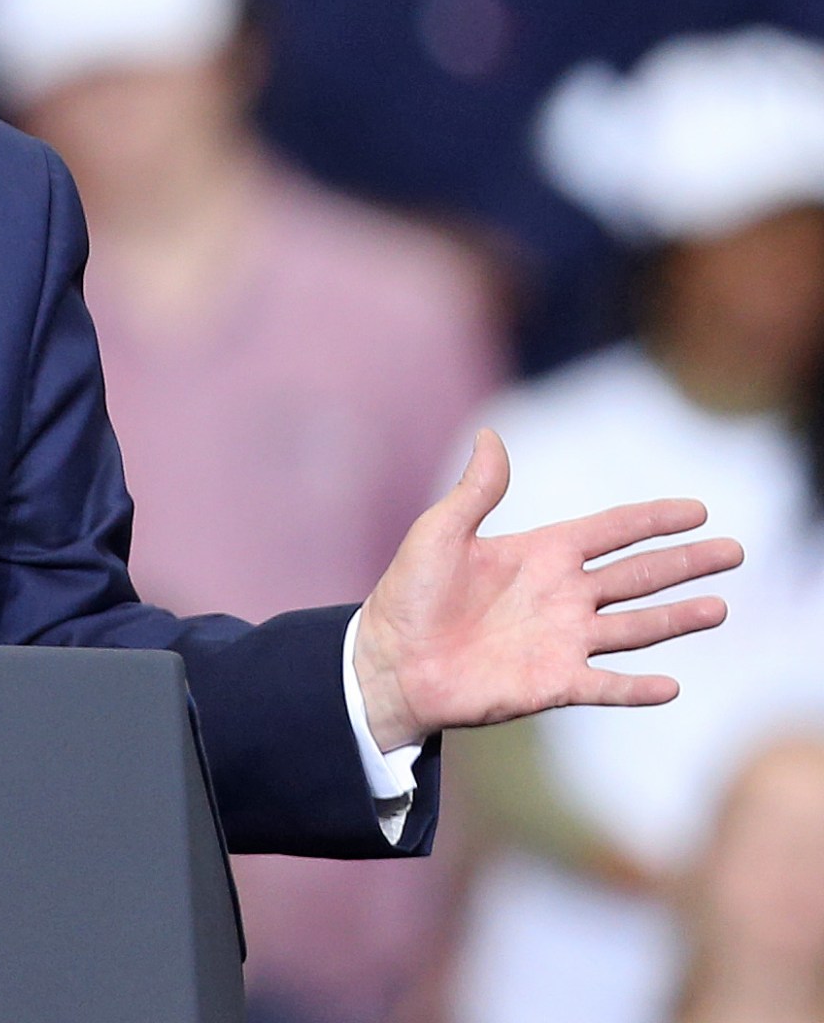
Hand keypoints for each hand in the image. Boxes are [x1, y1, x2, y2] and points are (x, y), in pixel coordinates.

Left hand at [353, 429, 742, 751]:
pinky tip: (670, 686)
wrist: (389, 660)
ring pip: (635, 627)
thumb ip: (476, 490)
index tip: (697, 510)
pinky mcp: (551, 683)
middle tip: (735, 550)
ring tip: (719, 607)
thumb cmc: (408, 595)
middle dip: (685, 563)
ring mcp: (561, 640)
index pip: (610, 531)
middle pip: (638, 576)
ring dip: (676, 619)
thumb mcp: (439, 532)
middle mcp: (561, 596)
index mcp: (540, 555)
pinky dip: (636, 688)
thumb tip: (490, 434)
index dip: (652, 520)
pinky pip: (604, 685)